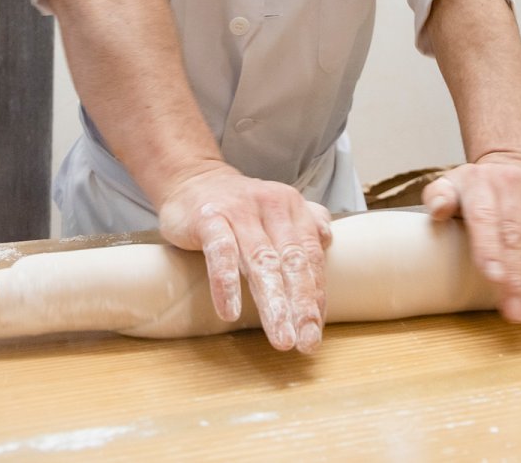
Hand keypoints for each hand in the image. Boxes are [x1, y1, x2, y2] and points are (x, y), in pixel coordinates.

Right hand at [158, 165, 331, 352]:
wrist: (192, 178)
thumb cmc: (238, 205)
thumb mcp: (274, 209)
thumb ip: (303, 222)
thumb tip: (328, 238)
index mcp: (291, 207)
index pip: (310, 255)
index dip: (316, 294)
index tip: (316, 330)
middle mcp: (270, 206)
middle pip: (291, 261)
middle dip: (301, 305)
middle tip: (307, 342)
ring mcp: (239, 211)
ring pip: (261, 261)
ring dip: (273, 303)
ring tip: (282, 338)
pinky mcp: (209, 217)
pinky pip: (220, 252)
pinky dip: (226, 283)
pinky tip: (230, 312)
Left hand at [422, 160, 520, 322]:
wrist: (505, 163)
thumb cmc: (475, 191)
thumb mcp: (449, 187)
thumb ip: (438, 197)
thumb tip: (438, 209)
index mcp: (479, 184)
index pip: (485, 219)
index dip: (489, 249)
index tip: (494, 279)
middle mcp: (511, 183)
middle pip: (515, 235)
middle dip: (518, 277)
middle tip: (519, 314)